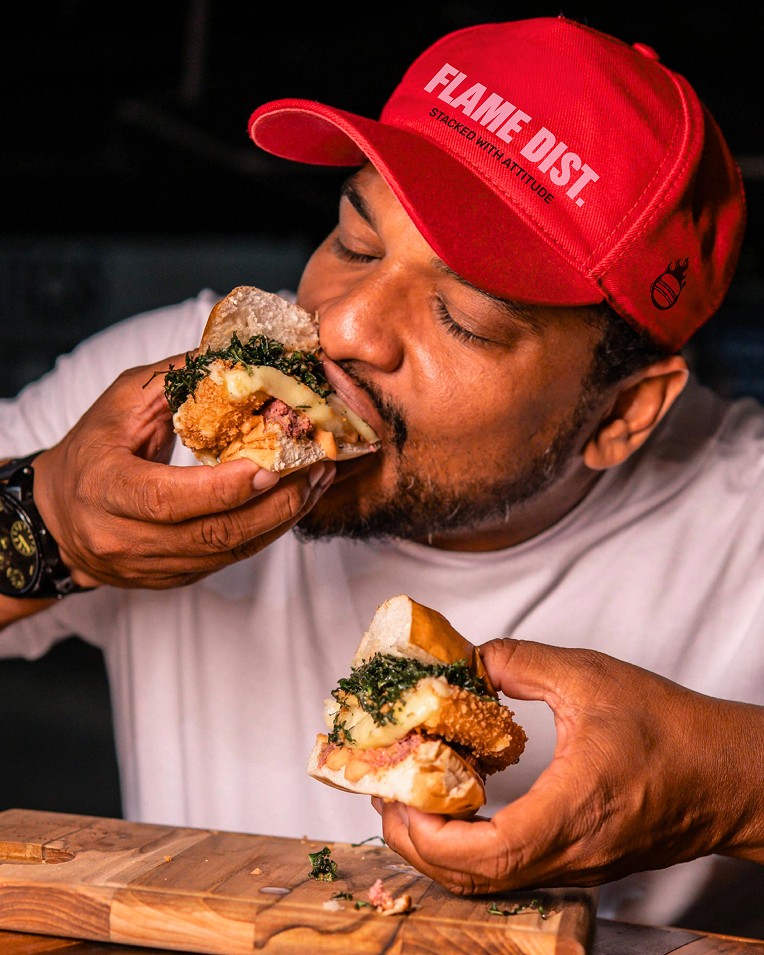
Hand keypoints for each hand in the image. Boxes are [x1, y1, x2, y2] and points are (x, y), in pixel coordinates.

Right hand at [30, 355, 335, 589]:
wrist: (59, 516)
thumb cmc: (93, 450)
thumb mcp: (120, 405)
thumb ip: (176, 381)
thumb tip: (236, 357)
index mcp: (105, 489)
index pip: (167, 499)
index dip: (222, 488)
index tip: (270, 464)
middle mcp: (124, 538)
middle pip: (211, 533)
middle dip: (274, 504)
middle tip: (315, 468)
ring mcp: (151, 566)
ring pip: (229, 552)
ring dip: (282, 518)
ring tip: (318, 481)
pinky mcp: (174, 578)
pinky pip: (230, 560)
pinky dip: (268, 531)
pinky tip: (295, 502)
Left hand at [374, 639, 763, 893]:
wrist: (725, 776)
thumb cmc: (671, 731)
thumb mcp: (590, 677)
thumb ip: (521, 662)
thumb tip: (471, 660)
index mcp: (575, 809)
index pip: (490, 852)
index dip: (431, 834)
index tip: (397, 796)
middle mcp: (571, 851)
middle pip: (475, 880)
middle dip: (417, 846)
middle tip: (387, 797)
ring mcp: (575, 866)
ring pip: (489, 884)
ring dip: (438, 853)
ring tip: (409, 804)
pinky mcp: (578, 863)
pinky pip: (509, 873)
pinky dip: (468, 852)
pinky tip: (455, 813)